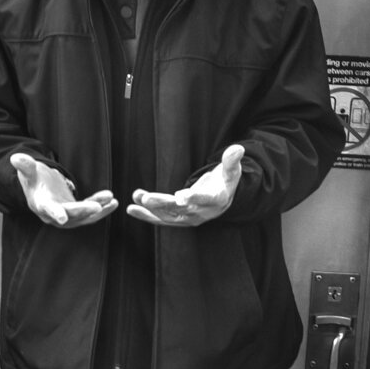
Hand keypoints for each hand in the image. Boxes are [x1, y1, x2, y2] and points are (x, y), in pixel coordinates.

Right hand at [10, 152, 115, 228]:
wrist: (41, 189)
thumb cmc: (34, 178)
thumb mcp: (29, 171)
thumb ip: (25, 165)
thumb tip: (15, 157)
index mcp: (41, 204)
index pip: (48, 210)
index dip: (55, 213)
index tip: (62, 218)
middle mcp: (54, 215)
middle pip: (71, 214)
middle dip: (84, 211)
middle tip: (97, 206)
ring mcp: (68, 216)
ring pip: (84, 216)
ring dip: (98, 210)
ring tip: (111, 200)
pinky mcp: (78, 213)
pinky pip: (91, 212)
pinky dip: (102, 207)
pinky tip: (113, 201)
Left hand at [127, 143, 244, 226]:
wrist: (222, 199)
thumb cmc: (225, 181)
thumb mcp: (232, 171)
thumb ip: (232, 161)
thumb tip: (237, 149)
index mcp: (216, 201)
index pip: (205, 201)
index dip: (194, 199)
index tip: (181, 197)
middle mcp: (201, 213)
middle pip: (180, 210)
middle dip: (163, 204)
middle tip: (147, 198)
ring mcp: (188, 219)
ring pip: (168, 216)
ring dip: (150, 208)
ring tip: (136, 196)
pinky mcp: (177, 219)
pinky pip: (160, 220)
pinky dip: (146, 215)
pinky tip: (131, 208)